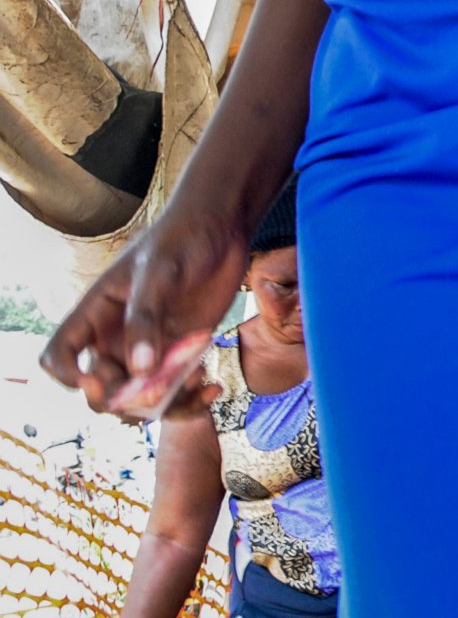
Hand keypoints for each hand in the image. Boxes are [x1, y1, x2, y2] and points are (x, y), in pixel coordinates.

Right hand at [42, 199, 246, 422]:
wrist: (222, 228)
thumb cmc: (181, 239)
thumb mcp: (159, 272)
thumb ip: (146, 318)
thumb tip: (139, 370)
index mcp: (96, 315)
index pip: (59, 355)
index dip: (67, 376)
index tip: (93, 381)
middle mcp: (117, 338)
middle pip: (101, 389)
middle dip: (122, 398)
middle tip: (156, 390)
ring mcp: (150, 348)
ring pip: (140, 398)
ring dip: (161, 405)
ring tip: (195, 385)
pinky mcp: (181, 353)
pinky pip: (175, 390)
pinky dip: (189, 399)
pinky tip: (211, 389)